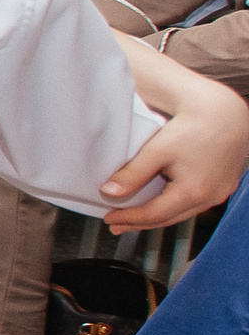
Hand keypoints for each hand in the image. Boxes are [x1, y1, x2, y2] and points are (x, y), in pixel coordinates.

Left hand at [99, 76, 248, 231]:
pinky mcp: (225, 183)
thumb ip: (133, 174)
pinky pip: (196, 202)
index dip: (129, 219)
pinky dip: (175, 206)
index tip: (109, 218)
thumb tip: (110, 192)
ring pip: (184, 212)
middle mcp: (211, 196)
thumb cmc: (194, 126)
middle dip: (140, 223)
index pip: (154, 215)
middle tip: (117, 224)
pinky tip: (163, 203)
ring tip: (135, 218)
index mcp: (194, 192)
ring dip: (159, 216)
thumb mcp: (157, 150)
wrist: (225, 110)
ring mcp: (221, 191)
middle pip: (170, 218)